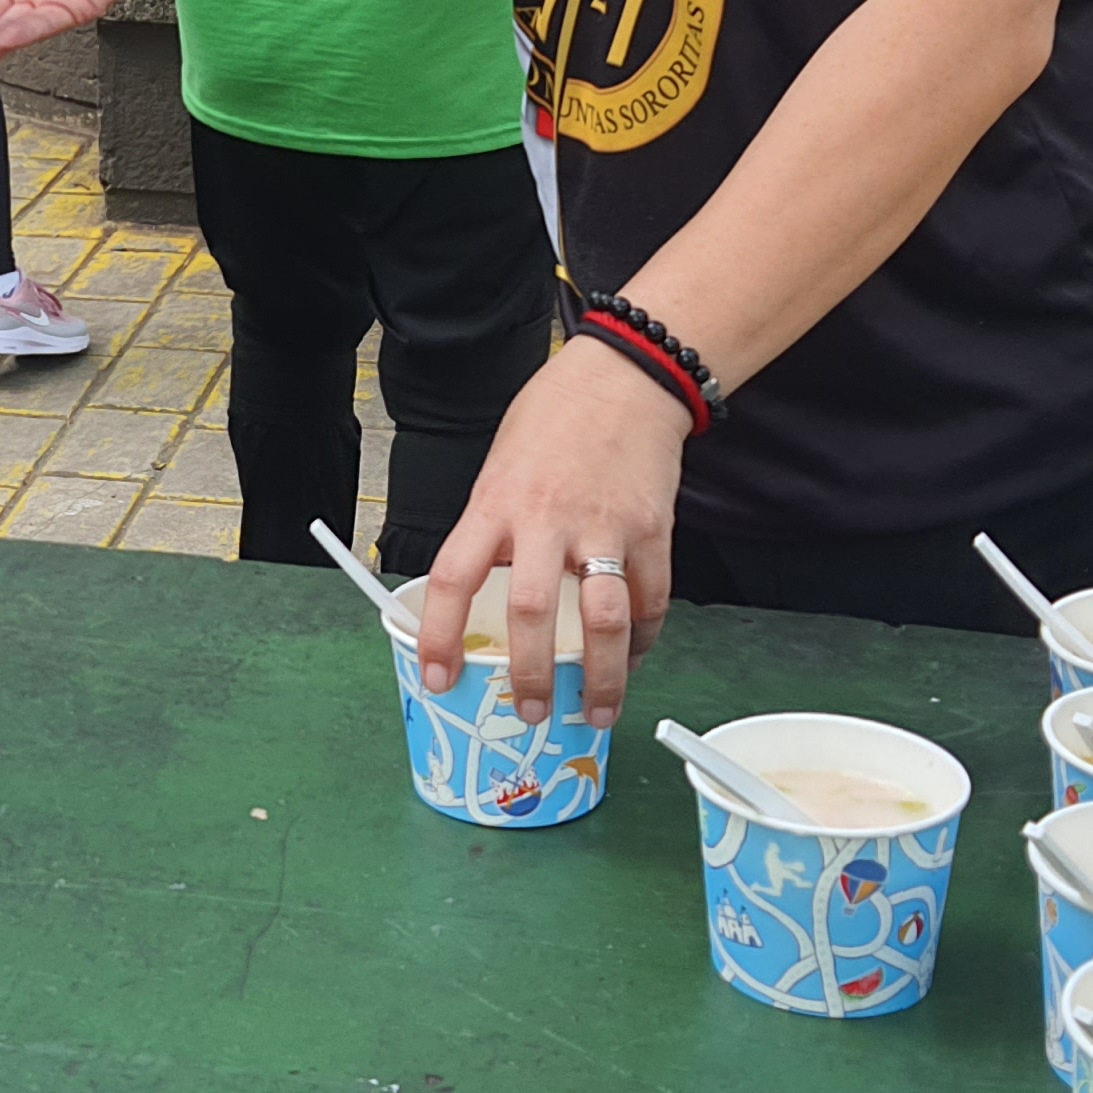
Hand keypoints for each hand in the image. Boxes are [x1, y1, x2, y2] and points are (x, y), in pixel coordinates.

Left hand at [414, 341, 692, 727]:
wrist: (623, 379)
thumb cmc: (553, 422)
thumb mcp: (498, 470)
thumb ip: (492, 531)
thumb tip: (481, 599)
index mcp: (495, 503)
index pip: (452, 578)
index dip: (440, 635)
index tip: (439, 678)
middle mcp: (546, 518)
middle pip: (533, 613)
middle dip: (530, 676)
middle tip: (530, 712)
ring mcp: (604, 527)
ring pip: (603, 621)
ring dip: (601, 678)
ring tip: (596, 710)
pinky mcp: (653, 531)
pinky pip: (649, 601)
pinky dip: (642, 639)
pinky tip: (633, 657)